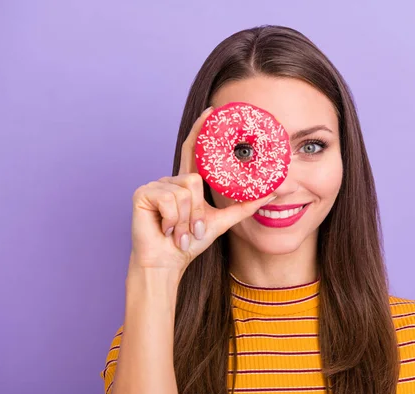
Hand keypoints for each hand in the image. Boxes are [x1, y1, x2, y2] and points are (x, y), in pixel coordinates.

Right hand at [128, 107, 274, 279]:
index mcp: (187, 183)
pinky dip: (175, 220)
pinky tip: (166, 230)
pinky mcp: (143, 193)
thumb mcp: (220, 222)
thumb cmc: (189, 243)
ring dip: (188, 220)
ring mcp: (156, 185)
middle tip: (194, 230)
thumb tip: (271, 193)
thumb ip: (244, 206)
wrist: (167, 262)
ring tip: (179, 233)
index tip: (213, 111)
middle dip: (198, 210)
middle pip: (196, 177)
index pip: (195, 150)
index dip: (202, 129)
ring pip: (187, 191)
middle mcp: (171, 179)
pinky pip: (172, 199)